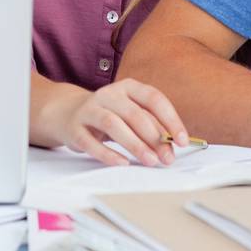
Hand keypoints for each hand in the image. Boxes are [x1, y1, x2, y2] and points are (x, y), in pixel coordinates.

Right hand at [49, 78, 187, 166]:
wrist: (68, 113)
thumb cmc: (109, 115)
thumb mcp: (131, 114)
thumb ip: (151, 127)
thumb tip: (171, 147)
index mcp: (127, 87)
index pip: (153, 98)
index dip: (171, 119)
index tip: (183, 140)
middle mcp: (108, 94)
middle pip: (134, 113)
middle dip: (154, 137)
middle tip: (167, 158)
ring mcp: (89, 110)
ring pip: (113, 124)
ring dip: (134, 144)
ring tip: (150, 161)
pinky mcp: (75, 128)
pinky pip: (90, 142)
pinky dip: (108, 154)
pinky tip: (122, 163)